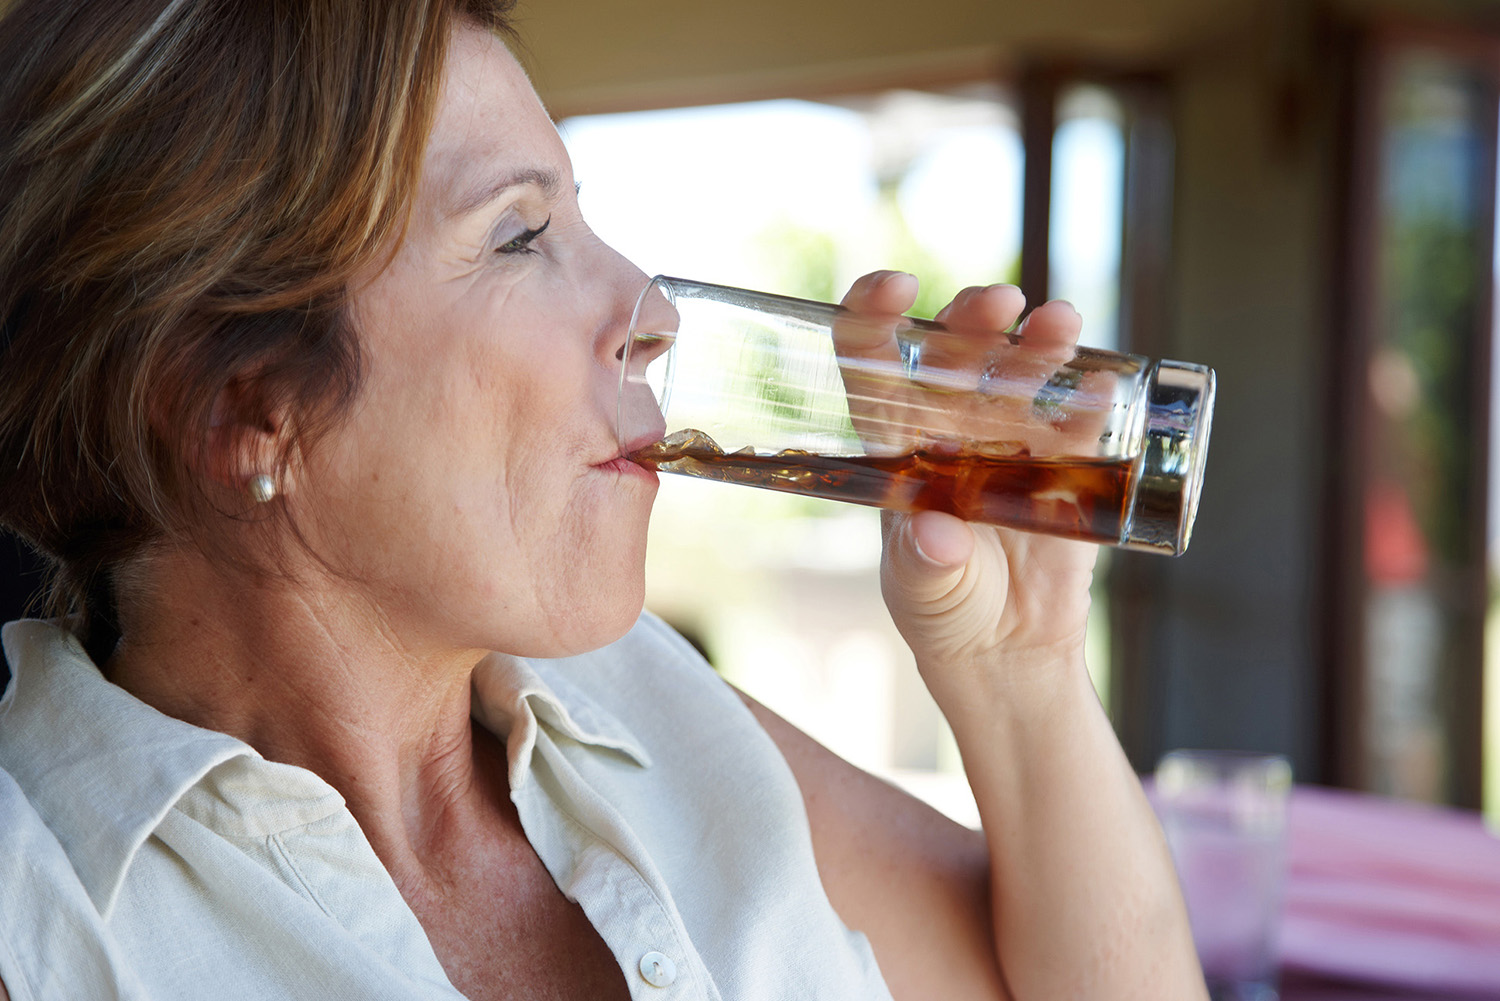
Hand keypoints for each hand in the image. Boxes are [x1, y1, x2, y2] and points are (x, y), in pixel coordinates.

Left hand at [838, 272, 1100, 699]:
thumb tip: (937, 533)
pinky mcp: (1065, 462)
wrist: (1008, 646)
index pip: (872, 363)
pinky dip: (1090, 399)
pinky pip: (1078, 420)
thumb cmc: (943, 609)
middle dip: (973, 318)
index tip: (895, 289)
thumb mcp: (923, 593)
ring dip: (1039, 342)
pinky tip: (1101, 384)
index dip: (874, 316)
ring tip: (1059, 324)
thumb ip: (926, 565)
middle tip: (997, 305)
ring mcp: (1010, 438)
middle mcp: (950, 426)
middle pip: (956, 352)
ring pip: (1021, 370)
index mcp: (897, 443)